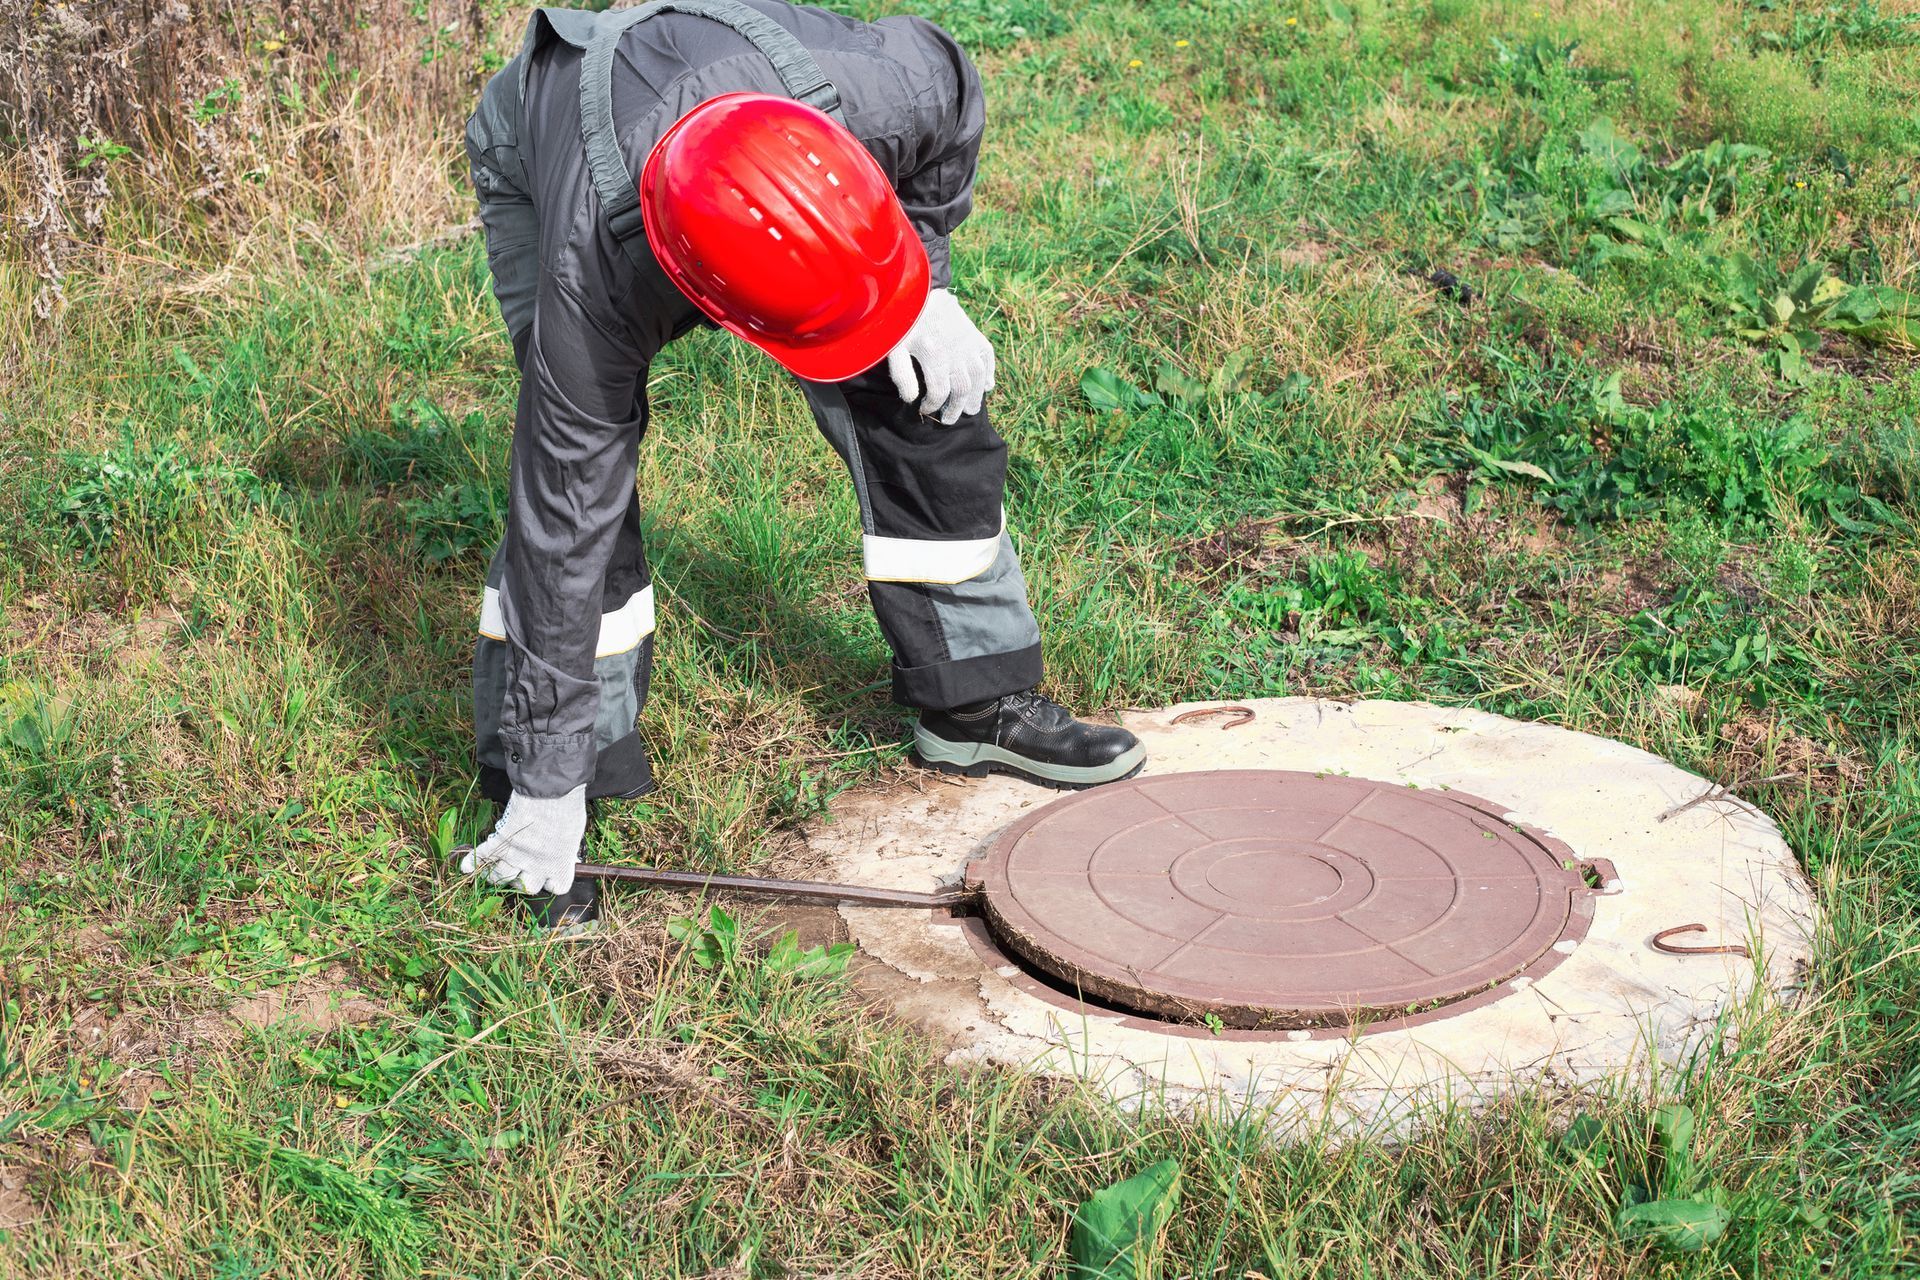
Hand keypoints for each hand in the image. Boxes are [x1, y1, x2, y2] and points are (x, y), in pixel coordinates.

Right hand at [458, 784, 587, 895]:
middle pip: (525, 888)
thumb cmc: (567, 808)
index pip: (556, 888)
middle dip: (523, 881)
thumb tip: (569, 859)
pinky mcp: (501, 839)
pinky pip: (483, 855)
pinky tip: (465, 867)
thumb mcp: (574, 834)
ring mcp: (516, 854)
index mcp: (558, 864)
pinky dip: (472, 861)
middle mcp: (536, 865)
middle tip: (522, 870)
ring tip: (493, 870)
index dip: (553, 882)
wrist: (551, 790)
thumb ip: (568, 851)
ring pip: (499, 876)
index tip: (551, 875)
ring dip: (495, 875)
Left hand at [885, 288, 994, 424]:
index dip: (932, 405)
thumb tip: (911, 398)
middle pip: (961, 389)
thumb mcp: (893, 347)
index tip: (925, 409)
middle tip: (947, 420)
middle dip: (955, 409)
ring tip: (970, 410)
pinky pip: (987, 357)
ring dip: (975, 397)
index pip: (939, 391)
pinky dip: (990, 373)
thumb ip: (901, 374)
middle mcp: (954, 350)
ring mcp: (967, 342)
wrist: (918, 289)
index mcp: (932, 354)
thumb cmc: (901, 321)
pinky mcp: (974, 334)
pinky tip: (987, 387)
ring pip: (978, 377)